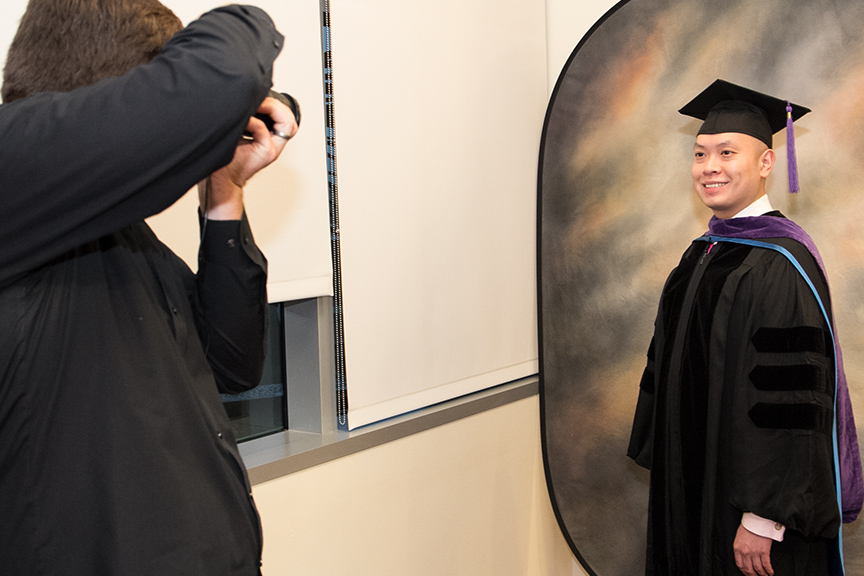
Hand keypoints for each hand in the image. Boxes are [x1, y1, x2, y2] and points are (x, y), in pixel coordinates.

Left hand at [198, 96, 298, 219]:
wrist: (221, 177)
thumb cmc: (226, 156)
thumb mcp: (239, 131)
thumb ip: (247, 117)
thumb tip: (247, 97)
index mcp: (270, 138)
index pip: (286, 118)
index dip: (277, 105)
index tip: (260, 98)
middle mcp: (275, 143)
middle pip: (290, 119)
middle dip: (275, 104)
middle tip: (259, 100)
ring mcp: (272, 148)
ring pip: (287, 124)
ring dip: (272, 109)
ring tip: (255, 106)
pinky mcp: (266, 153)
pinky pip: (263, 130)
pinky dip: (253, 122)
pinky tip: (243, 120)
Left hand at [734, 523, 773, 575]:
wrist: (756, 520)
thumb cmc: (748, 526)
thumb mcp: (739, 537)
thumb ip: (740, 547)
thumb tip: (744, 557)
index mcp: (737, 548)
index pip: (740, 565)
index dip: (744, 571)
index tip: (748, 574)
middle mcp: (745, 552)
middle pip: (748, 569)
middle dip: (753, 575)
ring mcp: (754, 552)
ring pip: (758, 569)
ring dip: (762, 574)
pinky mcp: (764, 551)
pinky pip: (766, 565)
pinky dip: (768, 571)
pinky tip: (770, 572)